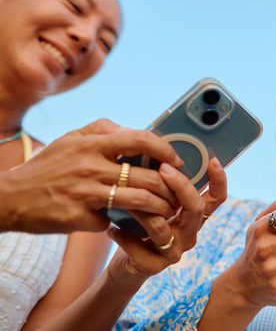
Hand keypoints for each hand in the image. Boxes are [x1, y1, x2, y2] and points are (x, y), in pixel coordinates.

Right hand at [0, 119, 183, 233]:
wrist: (9, 198)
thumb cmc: (46, 167)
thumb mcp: (70, 139)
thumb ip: (103, 130)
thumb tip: (133, 130)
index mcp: (91, 145)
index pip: (140, 141)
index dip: (166, 150)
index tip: (176, 161)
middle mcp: (90, 167)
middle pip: (147, 177)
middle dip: (170, 189)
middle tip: (178, 195)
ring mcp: (84, 193)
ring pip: (140, 202)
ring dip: (160, 210)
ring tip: (166, 213)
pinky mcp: (78, 218)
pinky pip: (111, 222)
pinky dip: (119, 225)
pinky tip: (122, 226)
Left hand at [105, 156, 227, 286]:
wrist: (126, 266)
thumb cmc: (139, 227)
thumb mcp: (154, 204)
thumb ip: (161, 185)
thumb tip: (158, 152)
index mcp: (193, 217)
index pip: (216, 198)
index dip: (219, 180)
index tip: (213, 159)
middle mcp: (190, 233)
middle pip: (196, 208)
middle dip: (181, 185)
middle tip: (164, 168)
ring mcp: (174, 252)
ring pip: (164, 227)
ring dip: (143, 209)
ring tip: (125, 195)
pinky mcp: (154, 267)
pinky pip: (140, 249)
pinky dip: (124, 236)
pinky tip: (110, 228)